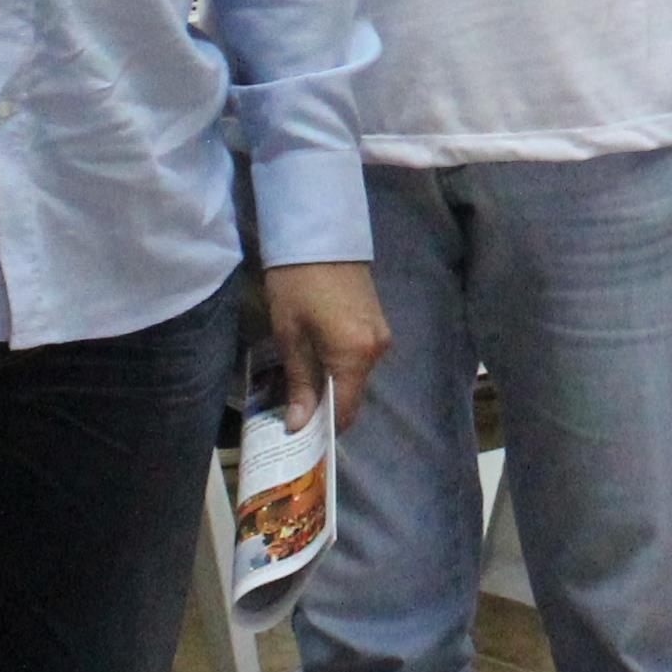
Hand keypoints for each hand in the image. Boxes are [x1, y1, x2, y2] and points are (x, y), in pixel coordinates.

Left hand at [263, 259, 391, 431]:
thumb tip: (299, 425)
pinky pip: (360, 358)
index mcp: (355, 355)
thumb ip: (299, 382)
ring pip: (356, 377)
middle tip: (294, 414)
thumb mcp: (290, 335)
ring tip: (301, 388)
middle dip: (326, 409)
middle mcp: (377, 349)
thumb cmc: (296, 284)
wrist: (318, 233)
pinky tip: (317, 362)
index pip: (345, 409)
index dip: (323, 428)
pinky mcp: (377, 321)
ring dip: (332, 386)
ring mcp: (381, 334)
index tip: (299, 438)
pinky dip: (340, 368)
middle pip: (353, 395)